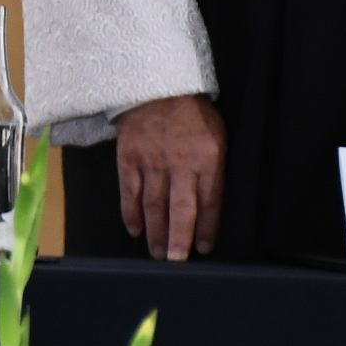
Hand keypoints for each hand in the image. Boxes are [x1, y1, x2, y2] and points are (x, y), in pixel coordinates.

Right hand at [115, 93, 225, 258]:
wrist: (157, 84)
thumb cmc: (192, 113)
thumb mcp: (217, 136)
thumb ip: (213, 167)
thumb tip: (209, 202)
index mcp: (208, 158)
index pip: (210, 202)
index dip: (206, 228)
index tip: (203, 248)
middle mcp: (180, 164)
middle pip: (180, 209)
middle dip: (179, 238)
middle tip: (176, 261)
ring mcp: (152, 161)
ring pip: (153, 204)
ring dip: (155, 232)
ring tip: (157, 253)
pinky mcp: (129, 157)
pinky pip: (128, 190)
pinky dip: (130, 212)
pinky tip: (133, 228)